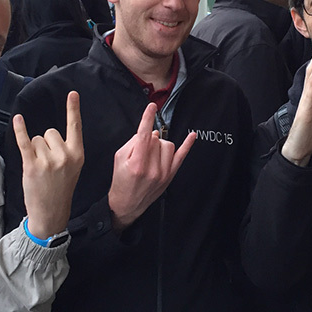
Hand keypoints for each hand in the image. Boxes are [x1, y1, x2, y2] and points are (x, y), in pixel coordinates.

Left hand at [13, 91, 84, 238]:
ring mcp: (48, 161)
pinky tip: (18, 119)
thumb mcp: (74, 168)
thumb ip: (67, 149)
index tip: (72, 93)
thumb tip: (50, 134)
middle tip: (48, 164)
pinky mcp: (31, 165)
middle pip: (49, 132)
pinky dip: (20, 129)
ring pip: (36, 139)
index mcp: (78, 154)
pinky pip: (24, 141)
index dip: (73, 109)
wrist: (51, 212)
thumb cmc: (61, 188)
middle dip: (46, 144)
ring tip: (40, 168)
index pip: (75, 126)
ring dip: (35, 150)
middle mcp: (64, 155)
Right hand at [107, 103, 195, 229]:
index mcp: (136, 163)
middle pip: (155, 139)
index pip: (144, 135)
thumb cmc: (121, 181)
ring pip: (167, 144)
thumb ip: (133, 142)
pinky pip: (182, 156)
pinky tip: (192, 135)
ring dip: (159, 144)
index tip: (151, 107)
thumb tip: (149, 132)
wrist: (127, 204)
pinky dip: (187, 145)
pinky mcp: (170, 176)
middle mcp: (152, 169)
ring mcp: (163, 173)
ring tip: (150, 153)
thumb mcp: (119, 158)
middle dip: (148, 139)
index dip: (148, 118)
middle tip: (140, 150)